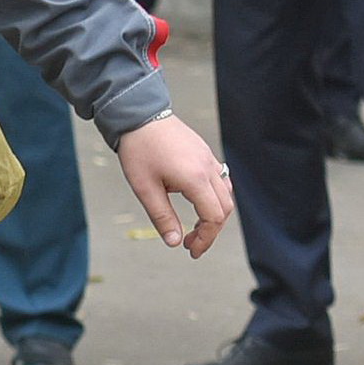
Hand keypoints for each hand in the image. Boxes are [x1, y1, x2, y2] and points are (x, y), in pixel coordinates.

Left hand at [114, 116, 231, 258]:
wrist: (138, 114)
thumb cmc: (138, 149)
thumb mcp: (145, 188)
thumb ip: (162, 217)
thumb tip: (173, 242)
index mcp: (195, 178)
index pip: (213, 217)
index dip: (205, 239)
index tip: (190, 250)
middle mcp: (208, 168)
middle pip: (224, 208)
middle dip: (210, 230)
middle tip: (190, 243)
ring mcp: (209, 158)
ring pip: (226, 194)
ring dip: (215, 214)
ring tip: (195, 226)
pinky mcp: (204, 153)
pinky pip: (220, 179)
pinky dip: (214, 197)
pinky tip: (196, 202)